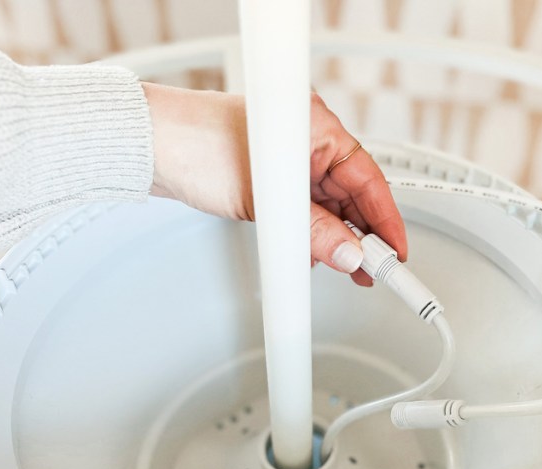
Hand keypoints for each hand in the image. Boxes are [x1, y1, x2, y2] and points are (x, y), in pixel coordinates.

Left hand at [143, 83, 405, 285]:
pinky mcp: (270, 176)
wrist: (145, 146)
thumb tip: (348, 254)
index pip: (369, 178)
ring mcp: (289, 158)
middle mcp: (307, 138)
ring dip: (335, 236)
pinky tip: (314, 253)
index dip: (386, 220)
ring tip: (343, 267)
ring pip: (329, 204)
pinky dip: (311, 231)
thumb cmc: (194, 146)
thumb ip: (314, 232)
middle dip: (361, 234)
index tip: (396, 252)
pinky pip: (305, 207)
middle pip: (352, 194)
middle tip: (371, 270)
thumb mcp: (265, 201)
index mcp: (317, 126)